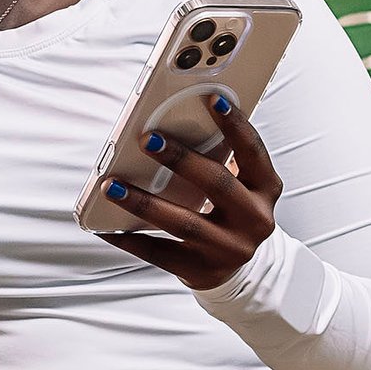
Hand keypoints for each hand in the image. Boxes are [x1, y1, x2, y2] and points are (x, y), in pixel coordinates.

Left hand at [100, 101, 282, 290]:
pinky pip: (159, 253)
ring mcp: (229, 249)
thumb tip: (172, 126)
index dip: (235, 125)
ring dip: (142, 201)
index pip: (253, 152)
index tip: (212, 98)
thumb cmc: (229, 212)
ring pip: (183, 222)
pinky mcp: (201, 271)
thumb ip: (219, 159)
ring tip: (110, 185)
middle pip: (217, 184)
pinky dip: (129, 239)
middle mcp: (254, 220)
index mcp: (265, 190)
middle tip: (148, 139)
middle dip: (180, 160)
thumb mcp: (239, 186)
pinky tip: (105, 227)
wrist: (236, 270)